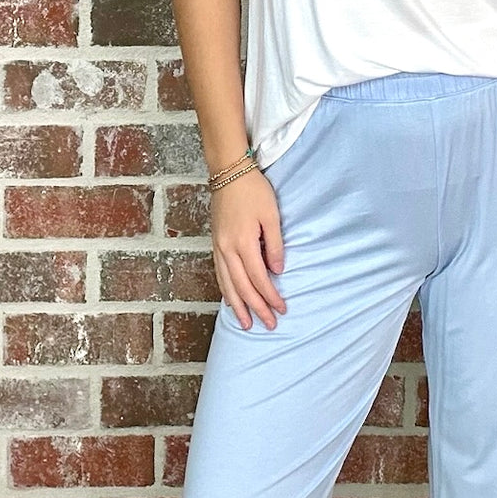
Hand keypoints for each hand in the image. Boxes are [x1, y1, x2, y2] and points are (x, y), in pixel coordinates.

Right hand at [210, 169, 287, 330]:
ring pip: (227, 284)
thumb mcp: (272, 215)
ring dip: (238, 306)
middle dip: (256, 308)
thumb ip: (275, 244)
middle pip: (242, 287)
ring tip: (246, 324)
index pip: (259, 278)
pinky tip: (231, 300)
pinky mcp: (215, 244)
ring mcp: (218, 247)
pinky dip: (226, 290)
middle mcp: (227, 249)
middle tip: (269, 325)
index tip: (282, 309)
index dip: (270, 296)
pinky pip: (220, 274)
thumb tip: (277, 271)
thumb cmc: (254, 190)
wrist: (228, 172)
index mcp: (243, 242)